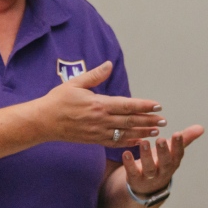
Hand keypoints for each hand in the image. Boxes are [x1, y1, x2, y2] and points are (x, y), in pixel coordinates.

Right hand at [36, 61, 164, 146]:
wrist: (42, 122)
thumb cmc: (58, 100)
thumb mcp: (75, 83)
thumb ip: (95, 75)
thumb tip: (109, 64)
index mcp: (98, 104)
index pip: (127, 105)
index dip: (144, 106)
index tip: (158, 105)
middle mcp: (101, 119)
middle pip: (130, 121)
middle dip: (149, 120)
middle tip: (164, 120)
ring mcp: (97, 132)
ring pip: (125, 133)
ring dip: (142, 132)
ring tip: (157, 131)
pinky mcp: (93, 140)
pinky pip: (114, 142)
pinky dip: (128, 142)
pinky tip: (138, 141)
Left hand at [122, 125, 204, 194]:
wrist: (148, 188)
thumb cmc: (161, 162)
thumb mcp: (173, 151)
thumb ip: (185, 139)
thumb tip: (201, 127)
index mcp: (173, 162)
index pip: (178, 154)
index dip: (178, 145)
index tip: (177, 134)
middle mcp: (163, 171)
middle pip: (165, 162)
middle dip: (163, 152)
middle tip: (161, 139)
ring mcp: (149, 177)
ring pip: (149, 168)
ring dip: (146, 156)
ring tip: (143, 142)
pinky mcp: (136, 179)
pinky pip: (133, 172)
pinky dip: (129, 164)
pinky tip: (126, 153)